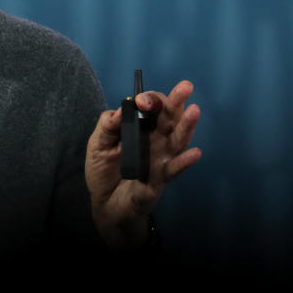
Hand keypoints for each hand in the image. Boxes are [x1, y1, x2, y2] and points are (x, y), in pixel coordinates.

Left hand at [85, 80, 201, 248]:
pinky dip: (184, 162)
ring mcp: (160, 160)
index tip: (141, 100)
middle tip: (185, 87)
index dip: (149, 100)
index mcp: (141, 129)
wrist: (105, 204)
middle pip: (170, 119)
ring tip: (194, 111)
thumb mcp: (98, 144)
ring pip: (177, 140)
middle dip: (176, 102)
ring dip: (187, 126)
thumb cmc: (104, 171)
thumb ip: (107, 126)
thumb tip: (120, 111)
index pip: (151, 108)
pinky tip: (194, 153)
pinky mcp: (159, 180)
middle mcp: (156, 141)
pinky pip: (173, 170)